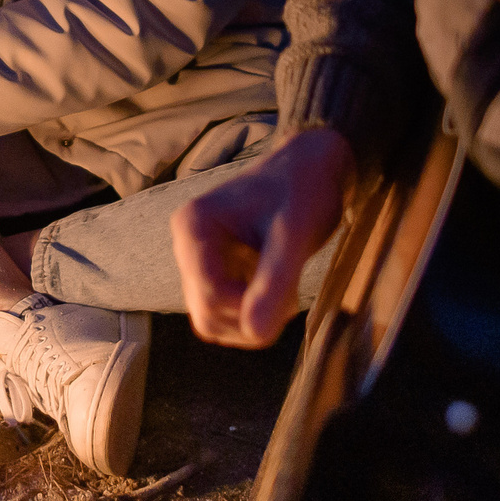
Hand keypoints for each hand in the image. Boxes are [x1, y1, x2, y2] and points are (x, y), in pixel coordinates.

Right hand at [171, 127, 352, 347]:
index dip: (248, 311)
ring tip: (285, 290)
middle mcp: (187, 244)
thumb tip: (256, 333)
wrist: (312, 167)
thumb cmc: (304, 189)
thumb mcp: (294, 235)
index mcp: (193, 227)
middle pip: (206, 316)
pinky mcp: (216, 270)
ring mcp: (199, 260)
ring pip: (214, 320)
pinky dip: (253, 313)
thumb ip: (274, 282)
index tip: (289, 298)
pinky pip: (225, 312)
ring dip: (252, 320)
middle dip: (249, 319)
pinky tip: (278, 289)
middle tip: (289, 298)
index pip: (208, 298)